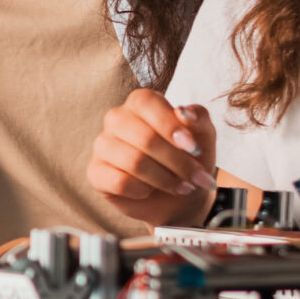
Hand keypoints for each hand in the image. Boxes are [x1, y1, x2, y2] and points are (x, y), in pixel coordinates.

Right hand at [89, 89, 218, 226]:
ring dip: (164, 179)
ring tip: (180, 187)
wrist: (183, 195)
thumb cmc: (190, 158)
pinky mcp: (96, 172)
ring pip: (133, 161)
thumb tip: (183, 112)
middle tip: (196, 177)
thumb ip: (198, 118)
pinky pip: (119, 182)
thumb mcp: (204, 135)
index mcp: (140, 104)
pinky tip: (149, 191)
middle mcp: (117, 120)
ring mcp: (103, 146)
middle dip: (177, 162)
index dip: (170, 125)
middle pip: (144, 137)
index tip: (193, 148)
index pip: (145, 102)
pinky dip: (142, 191)